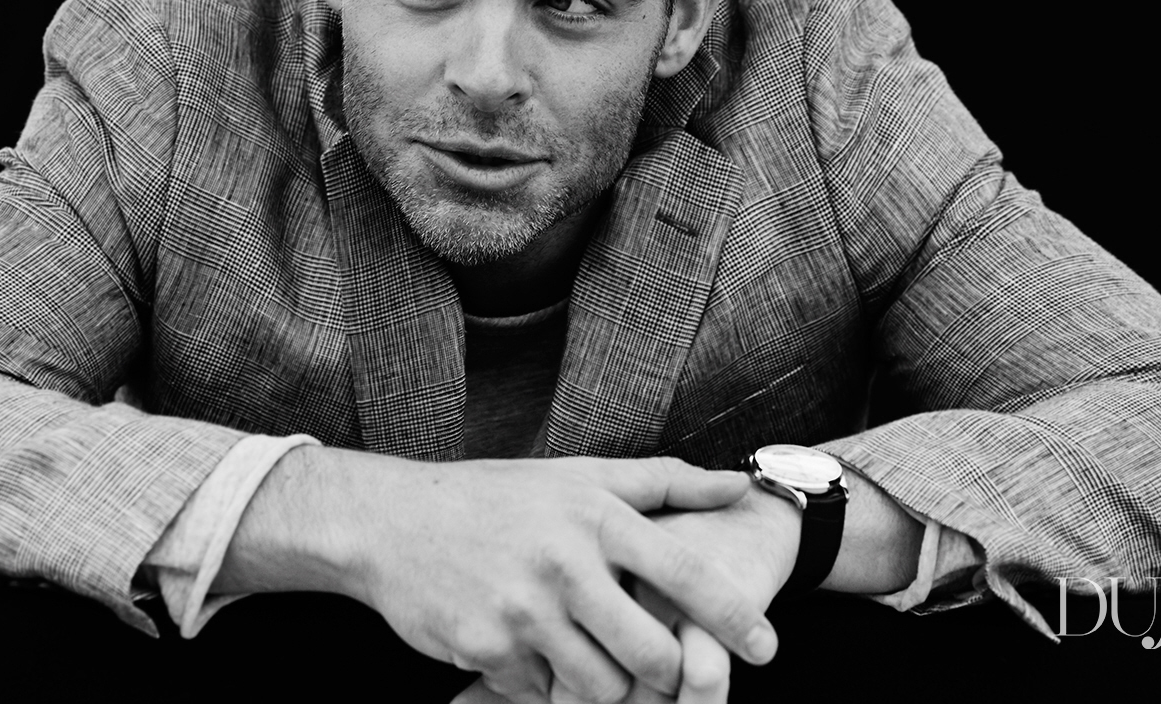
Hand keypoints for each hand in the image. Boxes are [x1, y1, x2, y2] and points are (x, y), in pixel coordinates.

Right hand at [448, 486, 796, 703]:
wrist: (391, 522)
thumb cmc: (496, 497)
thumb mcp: (578, 477)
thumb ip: (663, 483)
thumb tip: (739, 487)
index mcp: (594, 516)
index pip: (684, 573)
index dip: (733, 616)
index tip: (769, 648)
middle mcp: (564, 564)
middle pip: (650, 653)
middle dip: (665, 671)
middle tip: (662, 665)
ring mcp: (524, 613)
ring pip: (601, 686)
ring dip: (606, 684)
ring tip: (591, 655)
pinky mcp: (488, 651)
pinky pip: (545, 694)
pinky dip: (548, 685)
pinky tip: (532, 652)